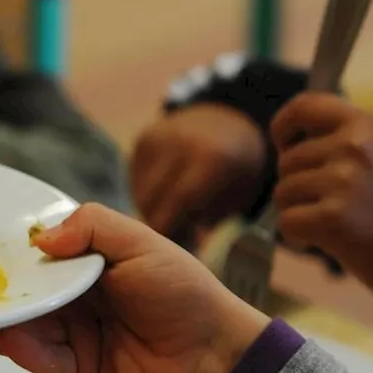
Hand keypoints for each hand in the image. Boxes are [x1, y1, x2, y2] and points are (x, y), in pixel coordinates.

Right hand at [0, 204, 269, 372]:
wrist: (214, 359)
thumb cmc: (183, 293)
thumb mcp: (141, 243)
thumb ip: (92, 228)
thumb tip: (39, 241)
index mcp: (90, 265)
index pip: (39, 256)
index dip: (9, 252)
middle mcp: (75, 300)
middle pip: (23, 293)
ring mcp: (72, 338)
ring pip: (21, 326)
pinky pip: (37, 358)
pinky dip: (15, 347)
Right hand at [131, 104, 267, 242]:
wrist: (227, 117)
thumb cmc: (237, 167)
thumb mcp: (237, 193)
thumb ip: (212, 222)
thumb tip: (187, 254)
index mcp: (211, 158)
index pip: (179, 204)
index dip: (174, 233)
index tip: (175, 255)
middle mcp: (179, 143)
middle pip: (152, 203)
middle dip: (160, 226)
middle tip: (175, 240)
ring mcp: (157, 139)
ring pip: (140, 196)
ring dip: (152, 213)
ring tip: (175, 217)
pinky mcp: (141, 140)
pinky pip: (135, 182)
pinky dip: (148, 195)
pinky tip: (166, 196)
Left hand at [270, 94, 372, 294]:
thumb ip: (341, 138)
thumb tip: (287, 139)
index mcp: (367, 125)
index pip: (305, 106)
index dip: (284, 125)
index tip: (283, 144)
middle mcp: (354, 147)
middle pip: (287, 160)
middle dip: (296, 184)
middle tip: (328, 202)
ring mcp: (343, 181)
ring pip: (282, 191)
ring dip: (296, 210)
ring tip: (330, 221)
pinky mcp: (332, 217)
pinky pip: (285, 221)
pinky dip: (295, 235)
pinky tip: (320, 239)